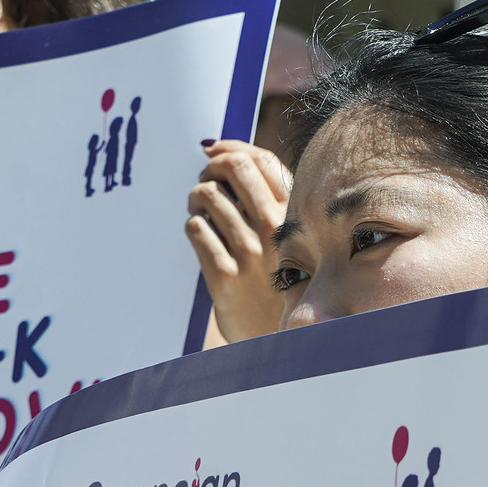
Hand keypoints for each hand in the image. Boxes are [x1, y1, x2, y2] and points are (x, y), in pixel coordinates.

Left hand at [185, 140, 290, 343]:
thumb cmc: (279, 280)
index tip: (213, 150)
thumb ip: (267, 200)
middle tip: (205, 179)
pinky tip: (199, 232)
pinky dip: (192, 224)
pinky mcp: (225, 277)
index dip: (231, 146)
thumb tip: (221, 151)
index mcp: (295, 217)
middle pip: (234, 167)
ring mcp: (249, 254)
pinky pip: (196, 230)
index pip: (261, 159)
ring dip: (196, 196)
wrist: (276, 340)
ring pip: (209, 196)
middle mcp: (275, 231)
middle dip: (211, 166)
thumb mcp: (290, 239)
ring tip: (198, 209)